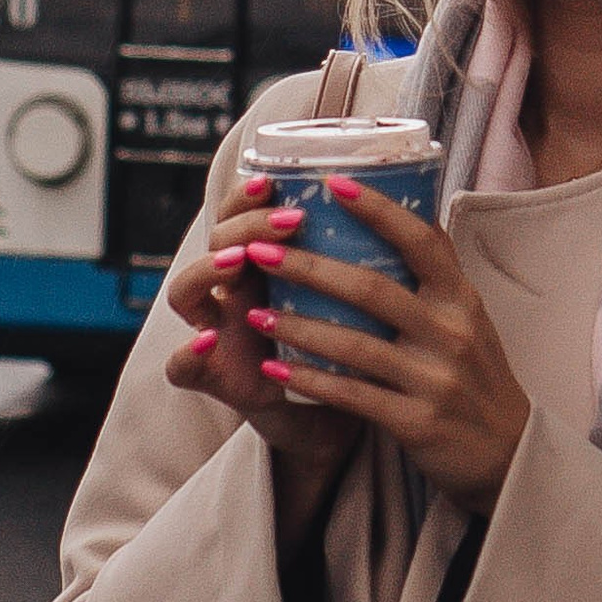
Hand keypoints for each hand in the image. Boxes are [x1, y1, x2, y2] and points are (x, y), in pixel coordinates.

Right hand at [165, 176, 359, 556]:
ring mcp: (217, 333)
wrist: (337, 422)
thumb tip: (420, 191)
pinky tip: (209, 339)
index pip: (243, 212)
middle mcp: (236, 291)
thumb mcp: (365, 302)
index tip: (276, 178)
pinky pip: (181, 367)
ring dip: (208, 270)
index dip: (250, 194)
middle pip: (216, 240)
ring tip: (241, 261)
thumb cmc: (355, 351)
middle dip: (245, 223)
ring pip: (184, 292)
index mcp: (268, 264)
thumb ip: (372, 256)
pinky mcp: (214, 380)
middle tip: (289, 222)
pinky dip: (190, 352)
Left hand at [244, 179, 532, 515]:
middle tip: (260, 252)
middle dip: (308, 267)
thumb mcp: (468, 316)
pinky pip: (353, 396)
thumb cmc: (475, 374)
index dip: (378, 210)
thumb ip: (434, 274)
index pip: (421, 240)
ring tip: (254, 314)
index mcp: (460, 298)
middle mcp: (450, 332)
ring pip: (354, 345)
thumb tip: (401, 208)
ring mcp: (435, 379)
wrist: (509, 452)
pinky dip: (310, 381)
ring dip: (297, 327)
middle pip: (371, 288)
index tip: (331, 183)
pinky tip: (276, 370)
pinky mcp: (417, 422)